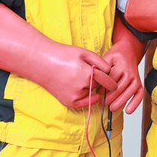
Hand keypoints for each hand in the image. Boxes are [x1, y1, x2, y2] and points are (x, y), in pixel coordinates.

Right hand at [0, 3, 116, 108]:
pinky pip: (84, 103)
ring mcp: (74, 96)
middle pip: (99, 87)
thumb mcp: (85, 53)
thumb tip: (111, 72)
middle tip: (89, 73)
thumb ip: (101, 62)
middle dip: (99, 82)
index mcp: (88, 74)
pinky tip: (80, 89)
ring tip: (78, 77)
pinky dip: (85, 97)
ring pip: (91, 93)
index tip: (114, 82)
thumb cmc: (64, 55)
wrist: (42, 62)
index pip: (108, 81)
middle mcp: (82, 87)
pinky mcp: (68, 102)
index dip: (112, 80)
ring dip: (90, 88)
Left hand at [103, 48, 143, 113]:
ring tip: (112, 108)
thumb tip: (94, 83)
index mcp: (121, 65)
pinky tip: (128, 111)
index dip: (104, 87)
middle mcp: (130, 72)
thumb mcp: (107, 58)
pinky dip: (135, 103)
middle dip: (111, 97)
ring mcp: (136, 78)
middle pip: (120, 87)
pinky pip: (139, 94)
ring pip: (129, 92)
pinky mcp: (139, 83)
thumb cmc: (115, 56)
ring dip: (121, 101)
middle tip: (103, 103)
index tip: (98, 93)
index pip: (112, 79)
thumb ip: (101, 69)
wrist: (129, 50)